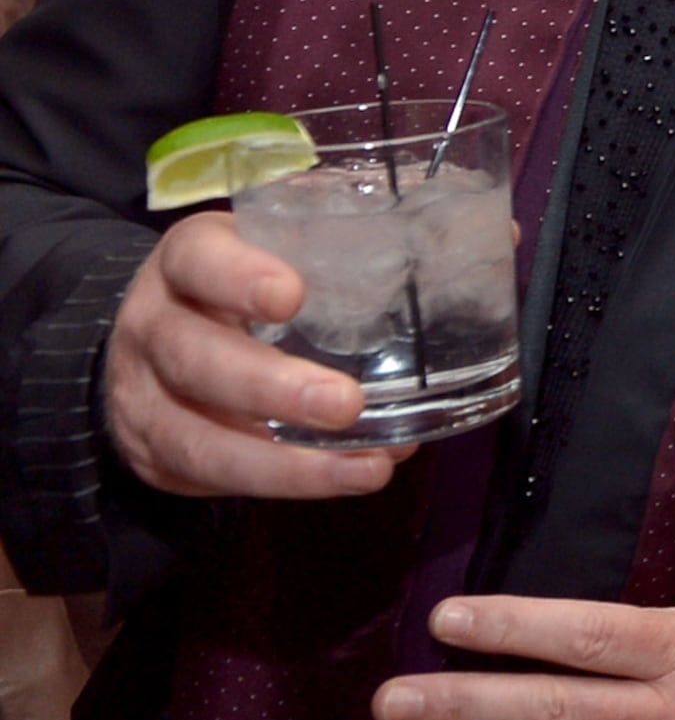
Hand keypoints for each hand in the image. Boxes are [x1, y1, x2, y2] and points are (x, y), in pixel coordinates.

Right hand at [103, 213, 409, 498]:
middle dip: (270, 387)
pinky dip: (281, 483)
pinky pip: (212, 476)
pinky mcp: (156, 453)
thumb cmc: (245, 287)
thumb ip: (347, 241)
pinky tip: (343, 478)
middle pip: (194, 357)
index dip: (237, 276)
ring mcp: (146, 395)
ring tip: (365, 466)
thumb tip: (483, 236)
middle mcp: (155, 325)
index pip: (199, 260)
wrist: (155, 345)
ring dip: (285, 461)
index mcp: (187, 261)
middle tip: (345, 402)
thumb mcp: (276, 248)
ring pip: (197, 435)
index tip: (291, 294)